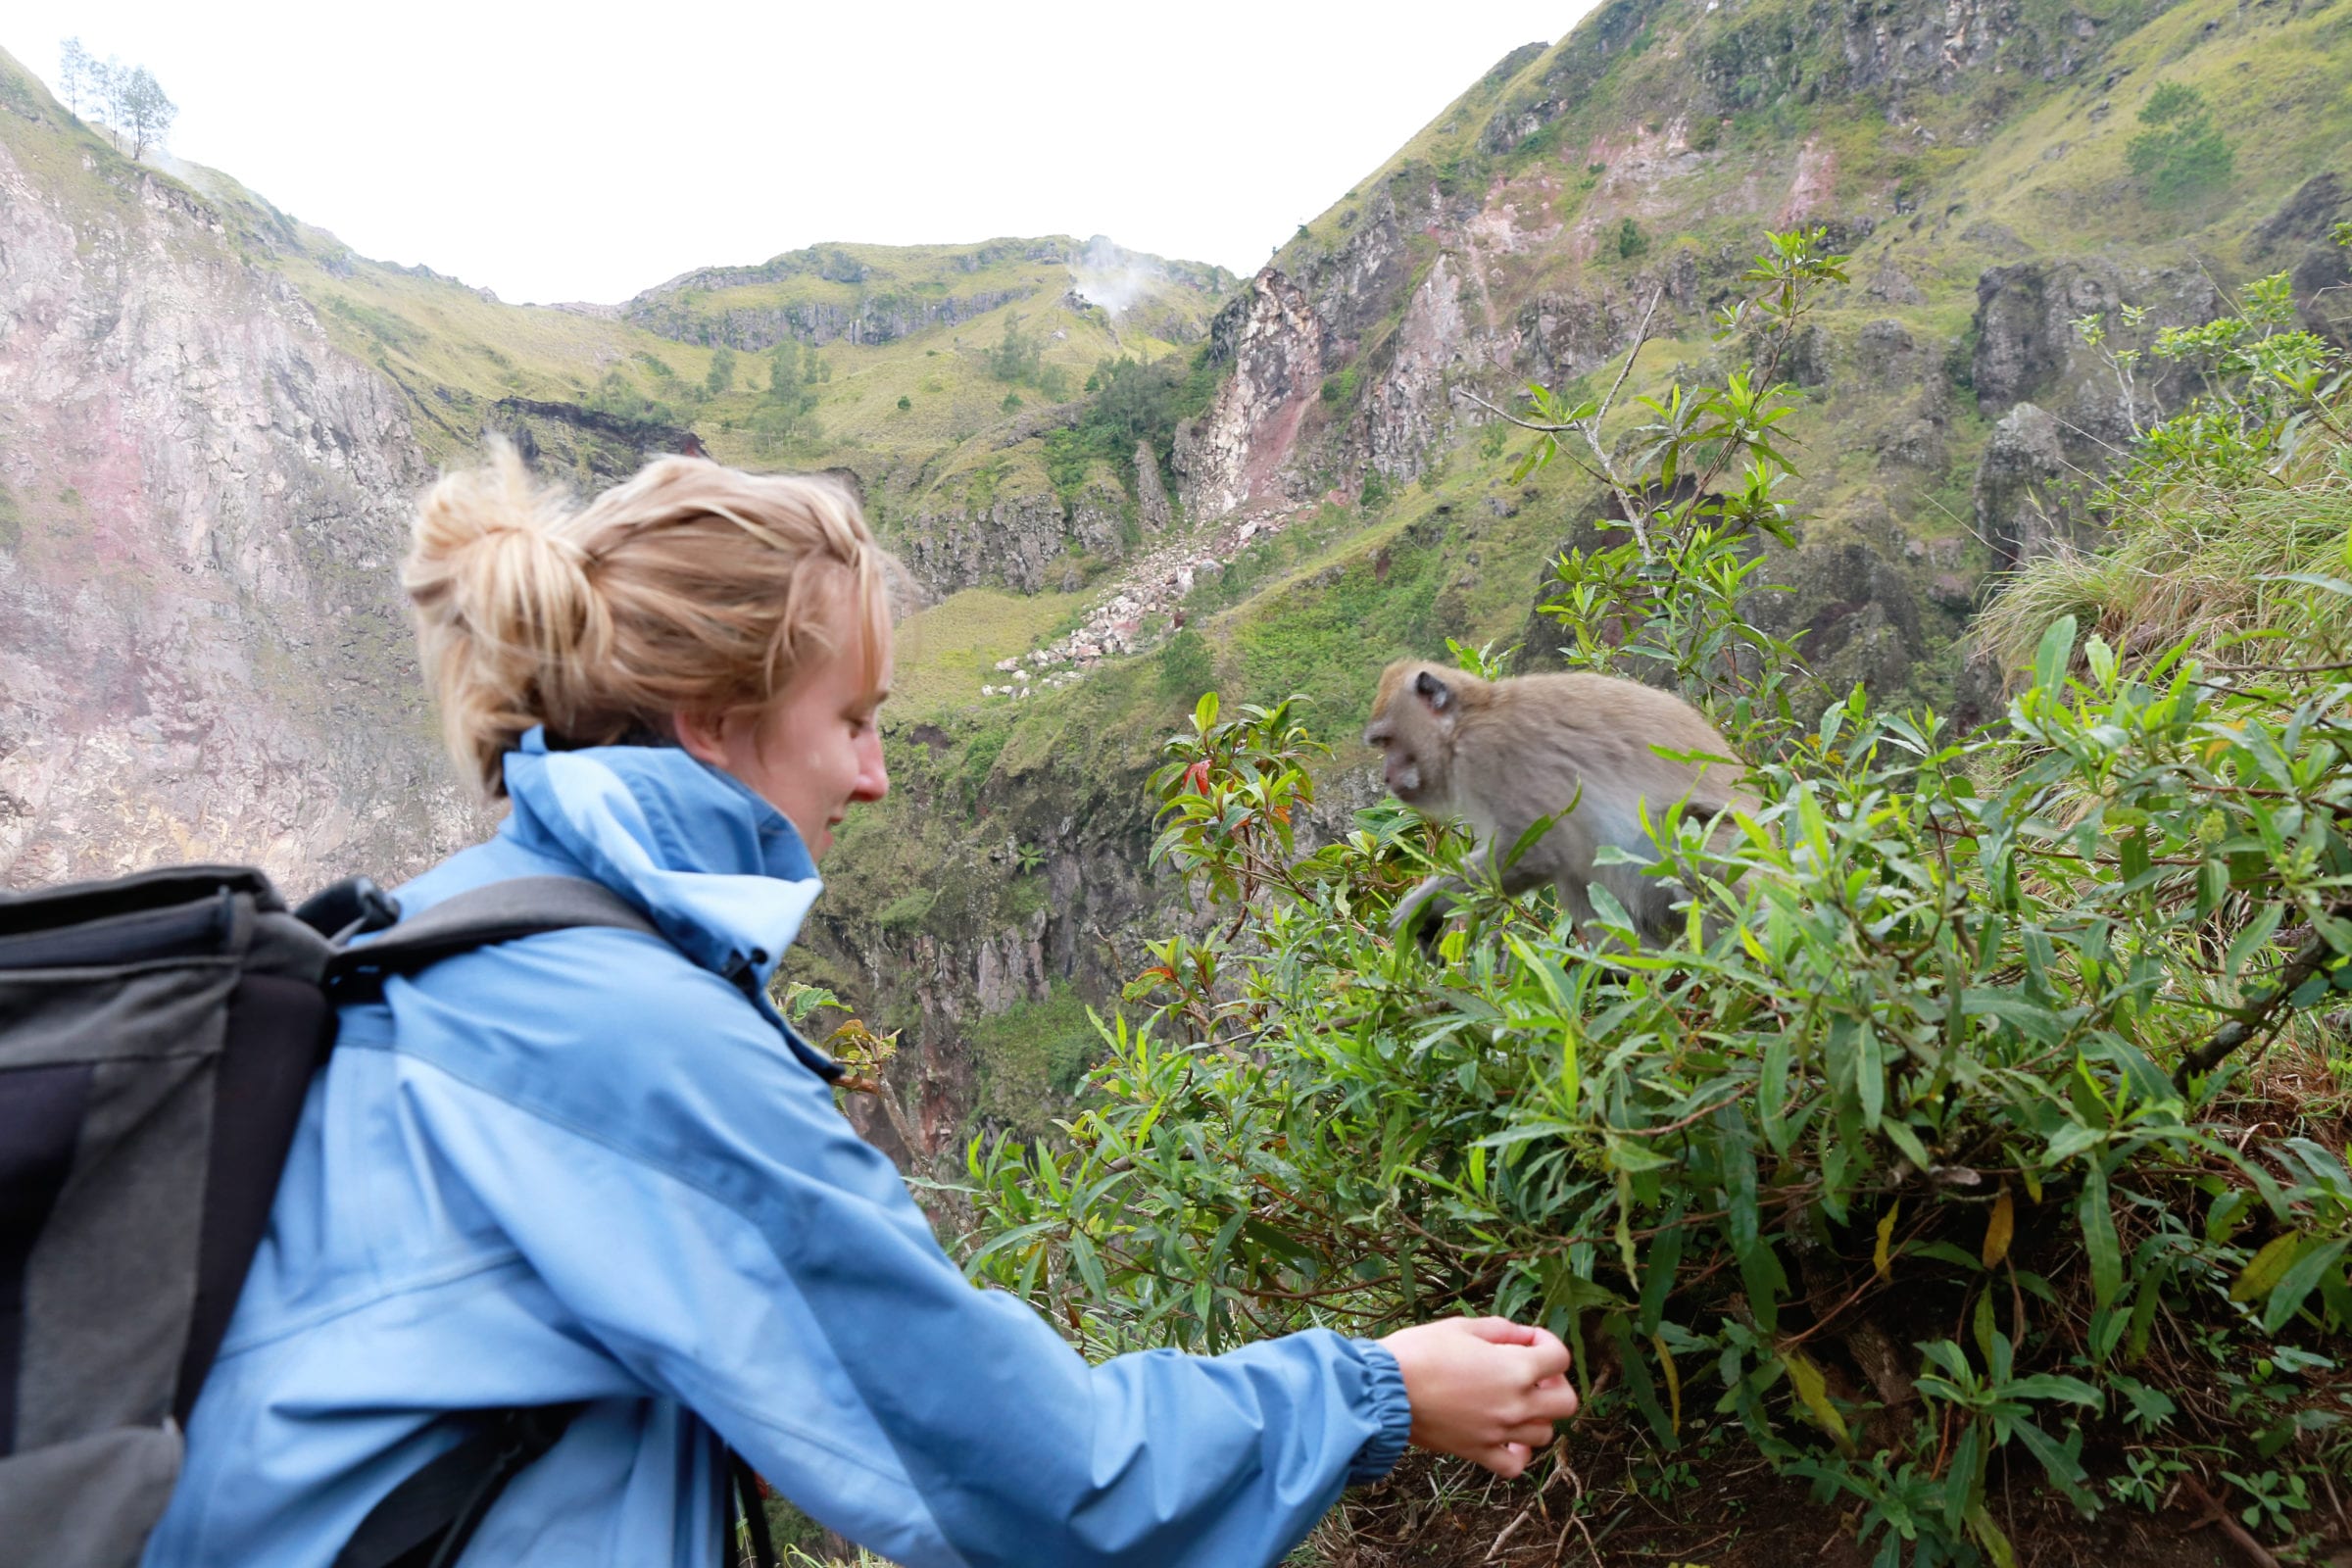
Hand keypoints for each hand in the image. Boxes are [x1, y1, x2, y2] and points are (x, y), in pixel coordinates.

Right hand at [1378, 1316, 1579, 1478]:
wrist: (1385, 1390)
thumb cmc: (1419, 1352)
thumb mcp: (1461, 1327)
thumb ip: (1500, 1330)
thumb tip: (1523, 1336)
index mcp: (1515, 1368)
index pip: (1559, 1357)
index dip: (1548, 1342)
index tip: (1529, 1340)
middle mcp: (1515, 1404)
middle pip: (1566, 1403)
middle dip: (1555, 1384)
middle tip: (1533, 1374)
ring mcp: (1499, 1432)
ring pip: (1545, 1434)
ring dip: (1538, 1416)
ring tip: (1515, 1402)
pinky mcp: (1478, 1451)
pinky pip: (1516, 1465)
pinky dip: (1518, 1453)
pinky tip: (1506, 1437)